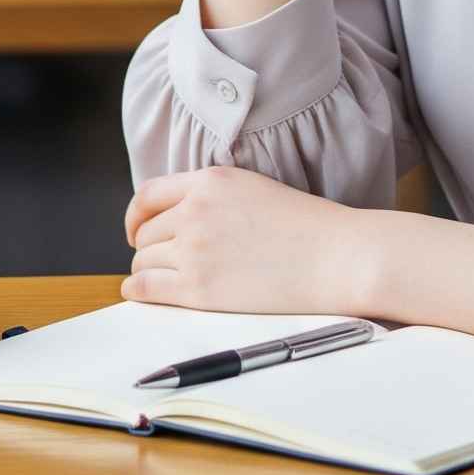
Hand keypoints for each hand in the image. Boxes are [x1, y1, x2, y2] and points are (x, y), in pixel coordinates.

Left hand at [123, 166, 360, 314]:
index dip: (136, 216)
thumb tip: (177, 219)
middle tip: (158, 262)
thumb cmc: (307, 228)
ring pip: (143, 261)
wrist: (337, 257)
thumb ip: (212, 197)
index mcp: (210, 180)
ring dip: (147, 271)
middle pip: (145, 232)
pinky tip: (143, 294)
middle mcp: (196, 210)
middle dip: (147, 248)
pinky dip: (137, 291)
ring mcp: (194, 249)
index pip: (148, 195)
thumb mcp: (252, 189)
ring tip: (162, 280)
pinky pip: (145, 288)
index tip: (137, 231)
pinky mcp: (198, 288)